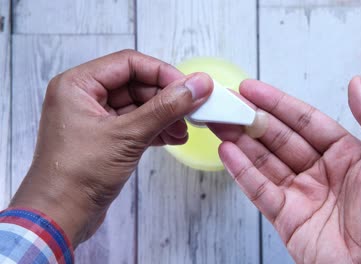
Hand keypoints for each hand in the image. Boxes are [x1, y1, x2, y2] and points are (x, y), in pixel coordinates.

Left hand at [10, 50, 212, 246]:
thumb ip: (165, 108)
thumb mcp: (127, 136)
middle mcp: (84, 97)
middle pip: (136, 83)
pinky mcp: (105, 138)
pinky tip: (172, 138)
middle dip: (165, 98)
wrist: (59, 216)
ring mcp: (95, 119)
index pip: (129, 63)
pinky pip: (135, 123)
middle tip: (191, 109)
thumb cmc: (76, 175)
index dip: (161, 72)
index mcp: (78, 85)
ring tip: (183, 129)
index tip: (187, 87)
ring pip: (138, 105)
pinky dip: (155, 129)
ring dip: (164, 115)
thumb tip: (196, 86)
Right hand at [209, 77, 360, 262]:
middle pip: (279, 138)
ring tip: (220, 122)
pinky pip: (259, 189)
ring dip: (241, 141)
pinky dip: (241, 171)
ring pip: (264, 161)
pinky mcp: (286, 217)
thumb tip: (357, 84)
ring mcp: (301, 194)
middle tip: (228, 103)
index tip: (253, 89)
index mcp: (345, 153)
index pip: (304, 121)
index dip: (278, 103)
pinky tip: (227, 152)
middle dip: (252, 120)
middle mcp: (320, 171)